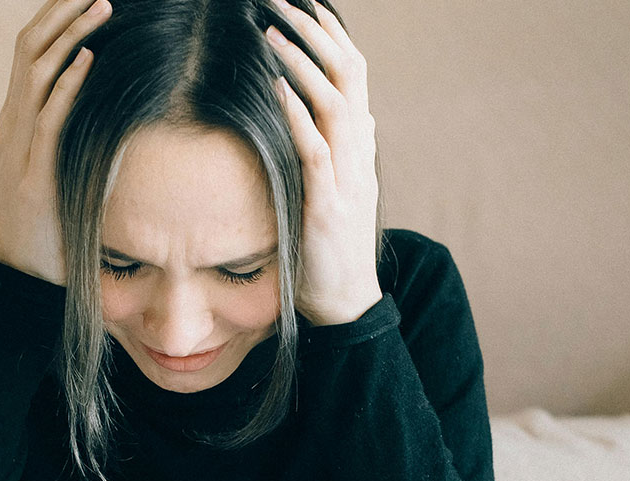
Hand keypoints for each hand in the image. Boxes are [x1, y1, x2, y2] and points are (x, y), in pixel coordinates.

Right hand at [0, 0, 112, 285]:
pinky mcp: (33, 174)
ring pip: (37, 72)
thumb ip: (72, 134)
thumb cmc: (50, 221)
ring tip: (103, 5)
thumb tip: (109, 107)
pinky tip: (91, 59)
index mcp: (17, 118)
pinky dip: (68, 84)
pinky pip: (49, 118)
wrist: (23, 275)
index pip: (31, 51)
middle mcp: (12, 123)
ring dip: (72, 34)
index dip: (56, 17)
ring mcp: (19, 147)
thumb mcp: (58, 166)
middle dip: (62, 11)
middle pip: (30, 48)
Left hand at [267, 0, 381, 325]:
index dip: (331, 36)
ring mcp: (349, 178)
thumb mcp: (344, 189)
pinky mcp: (330, 205)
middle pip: (348, 74)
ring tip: (269, 31)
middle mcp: (360, 153)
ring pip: (334, 102)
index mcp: (360, 146)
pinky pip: (316, 149)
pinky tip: (275, 86)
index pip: (353, 74)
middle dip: (315, 32)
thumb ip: (349, 150)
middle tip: (281, 1)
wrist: (345, 301)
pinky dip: (297, 114)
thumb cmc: (333, 246)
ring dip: (301, 62)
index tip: (305, 4)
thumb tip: (360, 115)